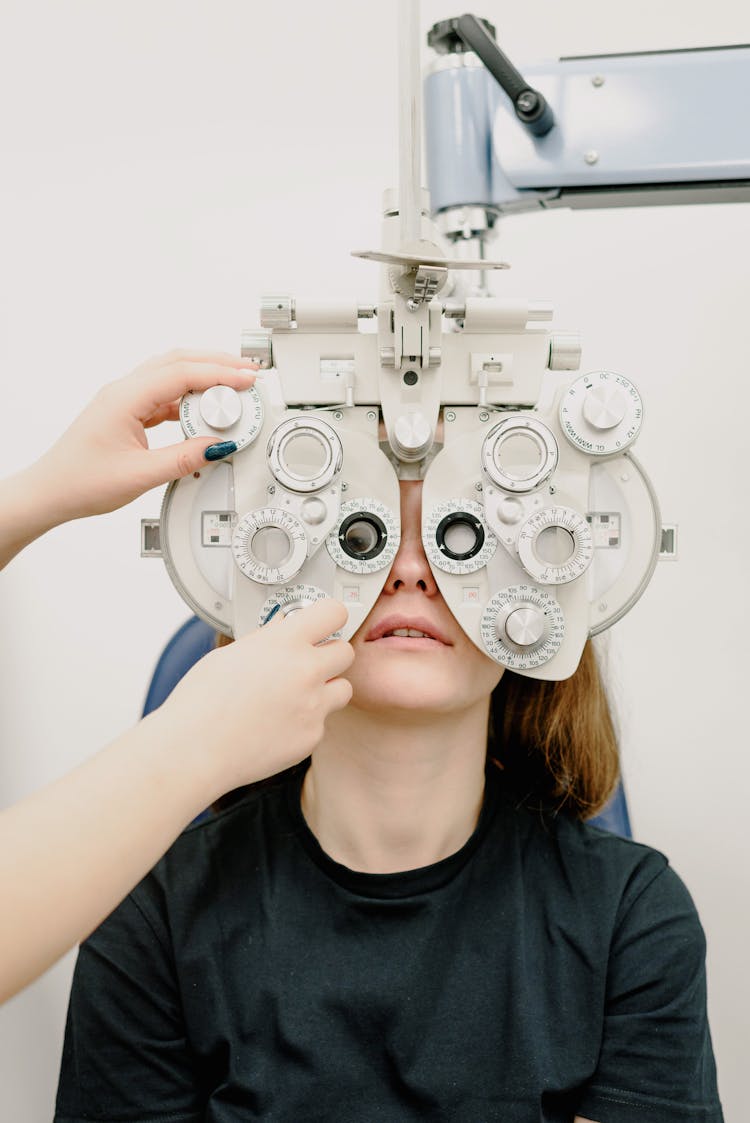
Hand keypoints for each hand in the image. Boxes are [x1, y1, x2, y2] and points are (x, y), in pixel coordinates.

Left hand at [26, 349, 259, 523]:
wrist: (51, 491)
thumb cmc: (80, 481)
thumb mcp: (140, 475)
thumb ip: (183, 459)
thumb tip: (217, 446)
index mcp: (124, 398)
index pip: (181, 374)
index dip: (219, 374)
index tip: (246, 380)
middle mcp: (123, 391)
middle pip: (178, 361)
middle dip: (216, 363)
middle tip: (247, 372)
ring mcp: (124, 399)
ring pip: (171, 374)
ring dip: (203, 376)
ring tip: (232, 388)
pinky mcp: (126, 412)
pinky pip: (164, 394)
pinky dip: (189, 396)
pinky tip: (204, 409)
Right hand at [155, 598, 354, 797]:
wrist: (194, 750)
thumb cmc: (201, 702)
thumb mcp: (229, 654)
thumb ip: (266, 638)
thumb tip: (284, 625)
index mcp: (284, 642)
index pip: (334, 611)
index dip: (330, 617)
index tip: (324, 623)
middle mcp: (305, 671)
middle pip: (346, 651)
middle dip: (330, 655)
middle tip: (309, 663)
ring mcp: (313, 706)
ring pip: (343, 689)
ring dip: (327, 689)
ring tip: (295, 696)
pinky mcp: (312, 736)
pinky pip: (322, 722)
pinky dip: (306, 722)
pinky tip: (277, 725)